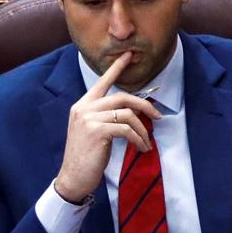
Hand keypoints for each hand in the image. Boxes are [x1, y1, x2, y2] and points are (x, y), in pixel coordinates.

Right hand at [54, 52, 161, 203]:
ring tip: (146, 142)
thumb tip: (133, 110)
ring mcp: (89, 119)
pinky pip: (127, 129)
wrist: (73, 177)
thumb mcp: (95, 130)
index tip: (129, 54)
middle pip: (122, 97)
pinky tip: (141, 148)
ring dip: (142, 130)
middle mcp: (84, 108)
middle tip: (158, 116)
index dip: (116, 68)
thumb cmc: (87, 155)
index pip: (102, 82)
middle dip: (145, 106)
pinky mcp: (97, 131)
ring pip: (128, 115)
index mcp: (83, 105)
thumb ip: (107, 116)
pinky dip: (138, 139)